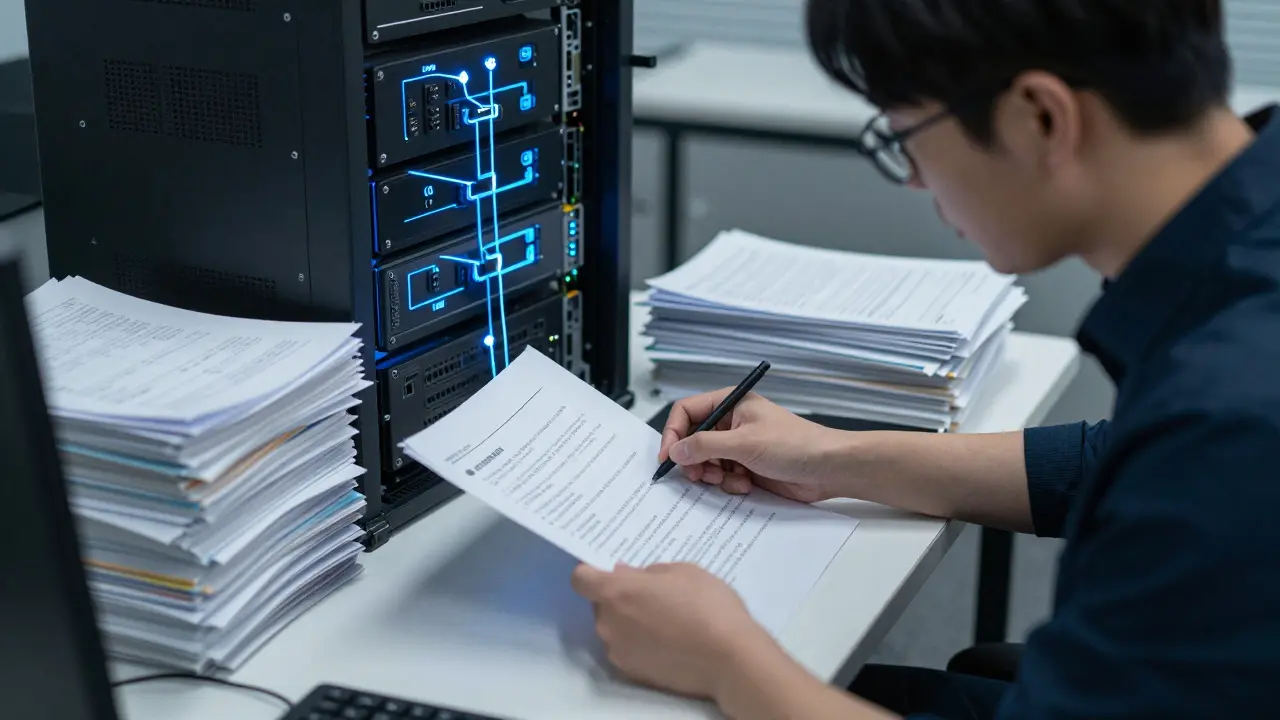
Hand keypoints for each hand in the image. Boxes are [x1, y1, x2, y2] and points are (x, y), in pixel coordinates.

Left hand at [570, 562, 775, 700]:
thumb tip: (626, 574)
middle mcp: (609, 622)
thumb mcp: (683, 571)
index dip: (592, 572)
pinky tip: (667, 641)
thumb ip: (648, 572)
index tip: (611, 571)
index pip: (580, 578)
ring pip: (613, 627)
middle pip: (600, 604)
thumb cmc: (707, 605)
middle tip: (652, 595)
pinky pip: (626, 648)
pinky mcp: (632, 672)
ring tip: (665, 620)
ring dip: (628, 621)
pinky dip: (639, 643)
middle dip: (618, 597)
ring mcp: (618, 651)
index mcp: (617, 592)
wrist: (729, 658)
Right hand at [659, 390, 845, 502]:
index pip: (687, 412)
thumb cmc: (794, 445)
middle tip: (699, 476)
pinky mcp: (747, 466)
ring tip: (731, 480)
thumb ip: (705, 445)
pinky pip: (722, 476)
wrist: (828, 468)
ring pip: (705, 461)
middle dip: (694, 460)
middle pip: (693, 439)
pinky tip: (746, 485)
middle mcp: (731, 422)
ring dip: (713, 475)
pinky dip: (729, 483)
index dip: (673, 433)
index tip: (668, 457)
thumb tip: (675, 450)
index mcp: (730, 404)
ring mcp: (739, 445)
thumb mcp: (744, 443)